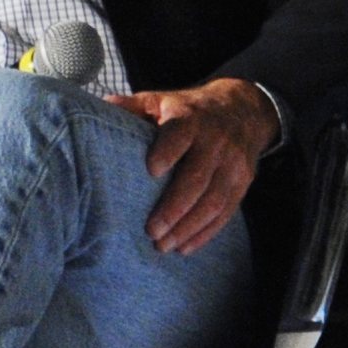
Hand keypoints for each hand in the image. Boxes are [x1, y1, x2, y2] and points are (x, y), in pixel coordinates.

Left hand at [119, 77, 278, 255]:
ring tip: (164, 245)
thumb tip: (104, 106)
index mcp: (191, 119)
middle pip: (198, 177)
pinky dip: (206, 233)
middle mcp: (216, 142)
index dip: (168, 151)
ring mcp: (233, 164)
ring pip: (214, 200)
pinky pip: (226, 212)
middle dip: (175, 207)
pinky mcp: (242, 182)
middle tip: (152, 231)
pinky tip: (185, 247)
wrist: (243, 110)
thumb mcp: (162, 100)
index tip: (152, 170)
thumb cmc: (190, 111)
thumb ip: (134, 106)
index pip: (181, 134)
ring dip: (189, 226)